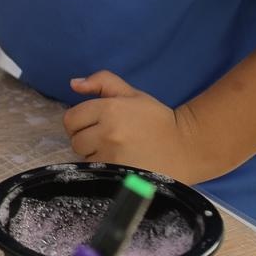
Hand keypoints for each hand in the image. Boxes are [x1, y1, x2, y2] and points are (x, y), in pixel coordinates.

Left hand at [63, 71, 214, 182]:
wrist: (185, 147)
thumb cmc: (156, 120)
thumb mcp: (132, 94)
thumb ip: (103, 82)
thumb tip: (74, 84)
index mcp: (109, 109)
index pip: (71, 119)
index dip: (79, 122)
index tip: (93, 125)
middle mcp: (107, 133)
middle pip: (75, 140)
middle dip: (86, 138)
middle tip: (107, 138)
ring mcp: (112, 156)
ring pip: (84, 157)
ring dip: (94, 155)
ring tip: (116, 151)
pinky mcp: (117, 174)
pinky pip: (95, 171)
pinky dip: (103, 168)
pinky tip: (119, 163)